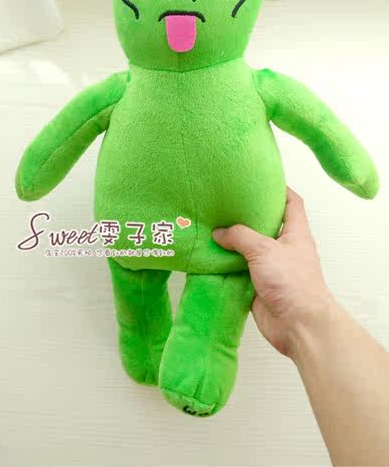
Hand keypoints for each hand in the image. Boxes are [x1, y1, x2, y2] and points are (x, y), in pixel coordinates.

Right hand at [213, 188, 336, 358]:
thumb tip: (219, 233)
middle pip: (265, 224)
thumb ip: (239, 236)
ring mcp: (270, 267)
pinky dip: (224, 264)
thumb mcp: (264, 249)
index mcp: (295, 233)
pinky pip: (238, 269)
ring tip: (209, 226)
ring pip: (248, 248)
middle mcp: (283, 247)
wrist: (298, 326)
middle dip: (245, 215)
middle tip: (223, 203)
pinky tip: (207, 256)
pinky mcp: (257, 285)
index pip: (292, 202)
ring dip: (231, 241)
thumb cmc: (292, 282)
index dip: (279, 189)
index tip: (258, 180)